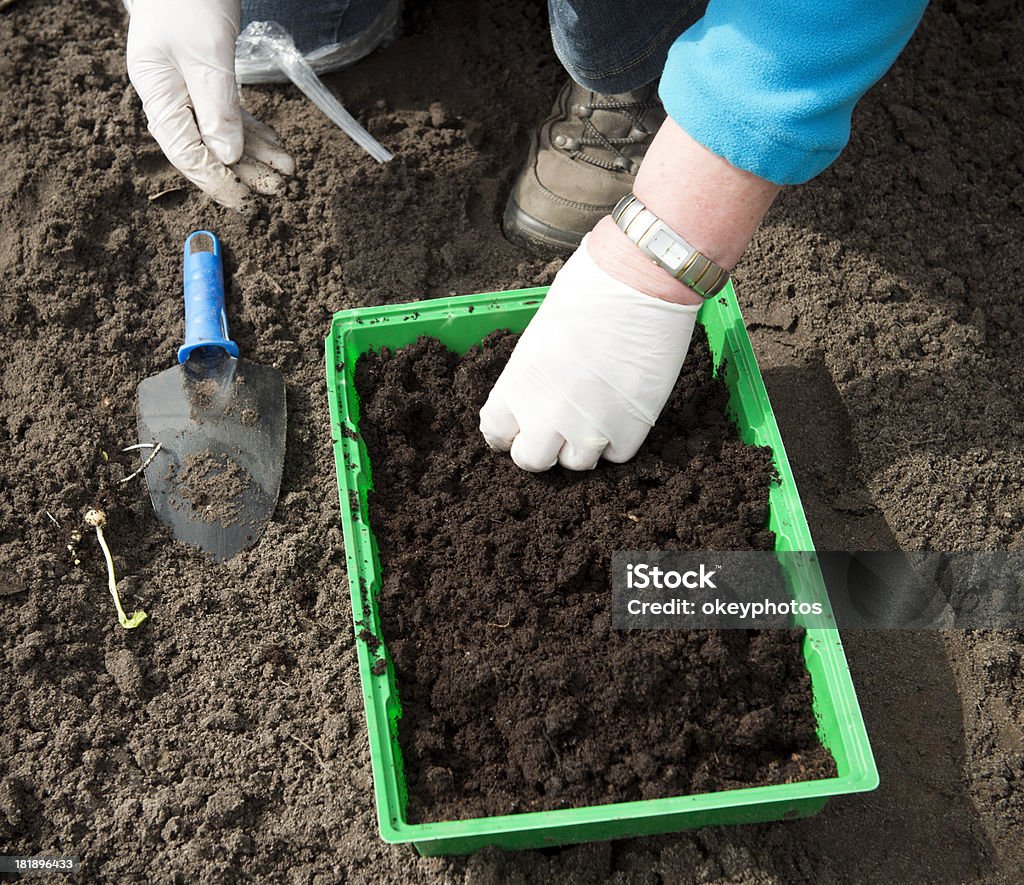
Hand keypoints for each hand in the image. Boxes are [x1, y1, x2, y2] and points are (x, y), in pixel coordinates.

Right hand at [126, 0, 294, 209]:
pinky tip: (275, 146)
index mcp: (158, 93)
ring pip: (223, 133)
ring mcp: (187, 88)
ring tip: (287, 169)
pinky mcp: (206, 78)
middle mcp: (170, 96)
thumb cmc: (188, 0)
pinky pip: (230, 114)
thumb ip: (217, 106)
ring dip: (256, 153)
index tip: (245, 201)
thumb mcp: (207, 53)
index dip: (217, 180)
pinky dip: (253, 131)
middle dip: (244, 171)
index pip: (187, 153)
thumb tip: (228, 156)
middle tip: (279, 190)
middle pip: (207, 148)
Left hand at [479, 235, 699, 471]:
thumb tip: (539, 394)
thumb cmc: (588, 291)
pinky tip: (623, 409)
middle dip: (542, 447)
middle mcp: (546, 415)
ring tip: (597, 411)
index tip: (520, 427)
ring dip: (583, 444)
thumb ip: (533, 376)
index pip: (496, 433)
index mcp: (517, 386)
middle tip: (557, 428)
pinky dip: (619, 439)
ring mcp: (589, 428)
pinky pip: (616, 456)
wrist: (638, 282)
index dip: (509, 432)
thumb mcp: (540, 334)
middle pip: (532, 461)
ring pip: (577, 463)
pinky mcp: (630, 431)